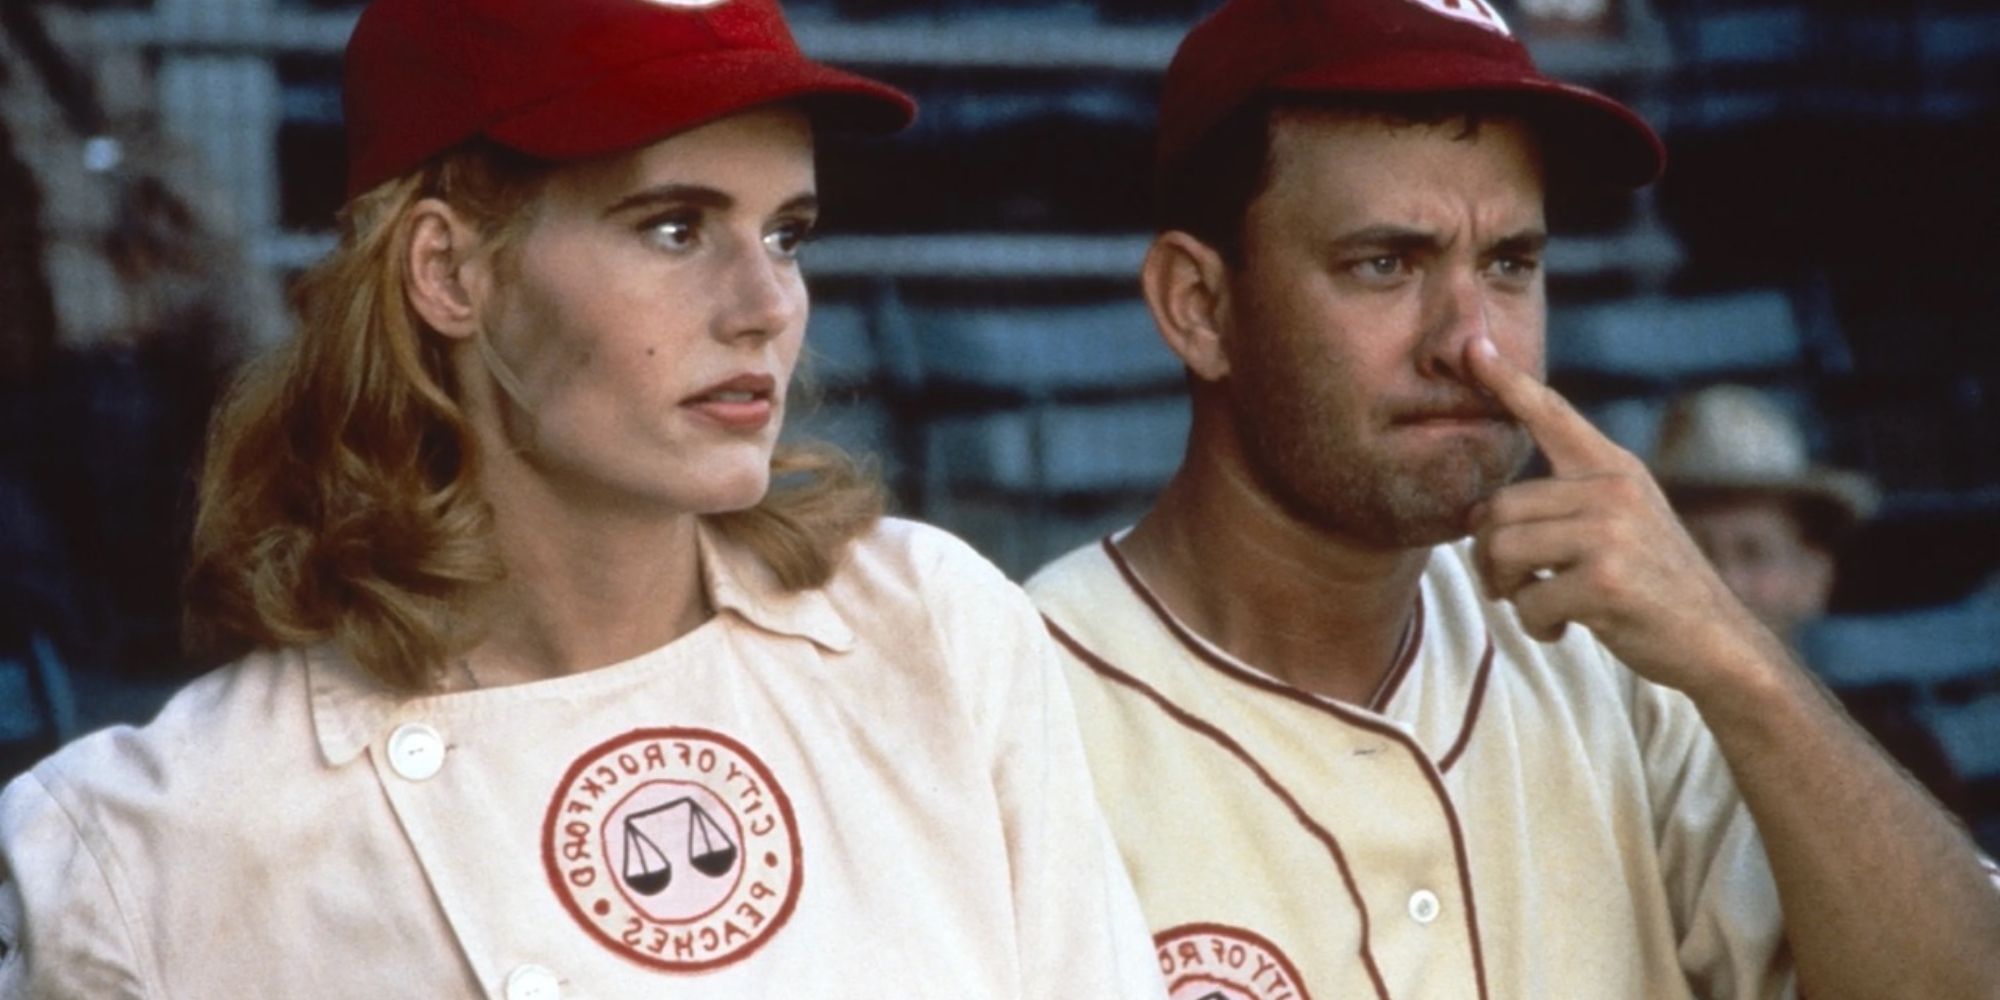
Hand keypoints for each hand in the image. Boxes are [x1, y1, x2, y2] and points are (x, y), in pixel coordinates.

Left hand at [1462, 336, 1784, 700]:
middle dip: (1490, 556)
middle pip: (1496, 507)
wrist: (1716, 642)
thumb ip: (1566, 503)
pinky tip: (1565, 629)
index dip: (1507, 381)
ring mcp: (1611, 533)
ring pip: (1503, 551)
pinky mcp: (1606, 581)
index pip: (1551, 414)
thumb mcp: (1622, 524)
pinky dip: (1536, 625)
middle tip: (1512, 584)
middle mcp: (1613, 489)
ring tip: (1539, 605)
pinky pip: (1529, 601)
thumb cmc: (1651, 586)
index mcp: (1614, 468)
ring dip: (1509, 591)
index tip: (1472, 346)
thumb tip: (1477, 514)